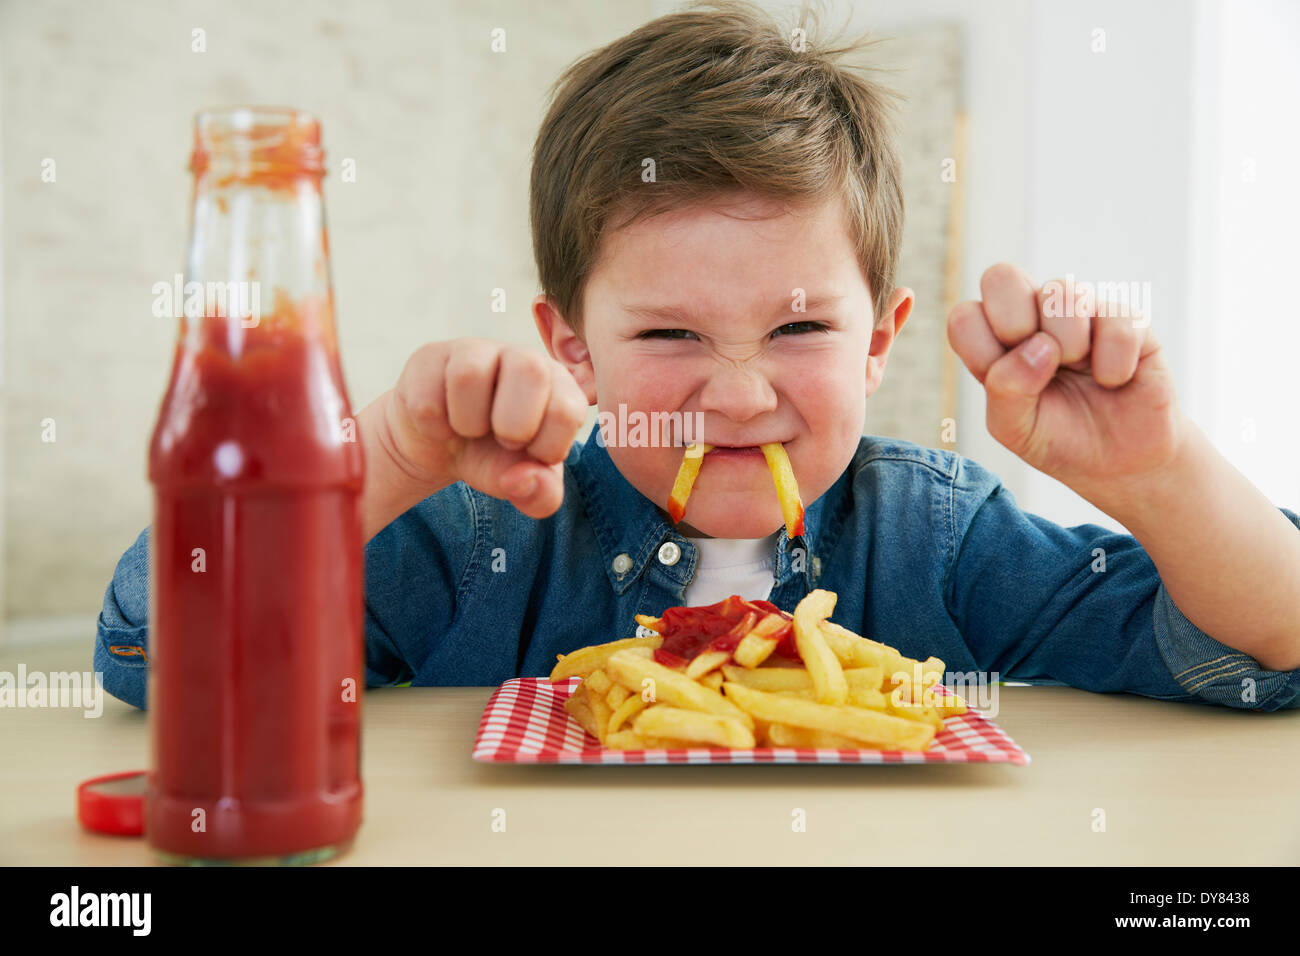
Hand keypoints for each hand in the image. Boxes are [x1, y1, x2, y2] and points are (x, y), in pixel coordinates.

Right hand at [381, 338, 588, 517]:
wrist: (438, 445)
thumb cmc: (493, 455)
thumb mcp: (525, 484)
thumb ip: (542, 494)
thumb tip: (524, 479)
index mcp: (559, 385)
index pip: (568, 409)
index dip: (547, 447)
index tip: (529, 453)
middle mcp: (521, 358)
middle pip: (531, 369)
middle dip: (513, 425)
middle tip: (501, 439)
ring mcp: (475, 351)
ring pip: (469, 375)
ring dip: (466, 424)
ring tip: (468, 429)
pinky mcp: (431, 356)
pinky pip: (427, 395)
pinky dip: (433, 426)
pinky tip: (440, 423)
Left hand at [947, 264, 1187, 499]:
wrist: (1122, 462)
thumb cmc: (1060, 439)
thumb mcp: (1016, 429)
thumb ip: (1005, 390)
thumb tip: (1036, 347)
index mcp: (995, 344)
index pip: (964, 317)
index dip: (982, 348)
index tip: (1006, 381)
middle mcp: (1032, 318)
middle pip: (1001, 276)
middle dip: (1015, 322)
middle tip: (1042, 362)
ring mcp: (1079, 313)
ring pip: (1061, 291)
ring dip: (1070, 344)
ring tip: (1084, 373)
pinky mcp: (1126, 318)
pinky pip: (1116, 319)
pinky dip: (1114, 363)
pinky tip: (1116, 380)